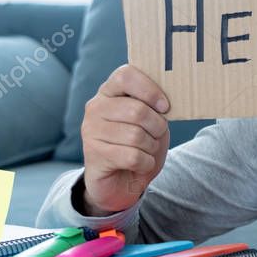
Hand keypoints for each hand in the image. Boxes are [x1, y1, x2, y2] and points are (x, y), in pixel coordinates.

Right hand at [80, 64, 170, 215]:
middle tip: (156, 135)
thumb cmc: (141, 145)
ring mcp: (91, 131)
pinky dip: (146, 163)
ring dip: (151, 147)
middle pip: (137, 110)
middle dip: (157, 127)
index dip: (150, 90)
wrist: (122, 181)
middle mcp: (96, 107)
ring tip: (145, 150)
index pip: (126, 75)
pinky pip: (133, 157)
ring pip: (136, 136)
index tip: (165, 107)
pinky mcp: (94, 154)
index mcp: (110, 91)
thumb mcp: (152, 121)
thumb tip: (165, 102)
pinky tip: (140, 164)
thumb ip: (155, 106)